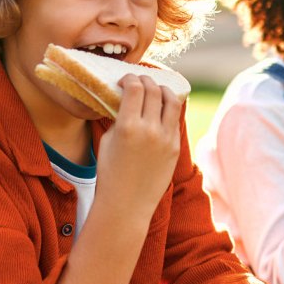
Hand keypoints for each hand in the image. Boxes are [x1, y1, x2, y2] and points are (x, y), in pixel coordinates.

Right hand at [95, 75, 184, 219]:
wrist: (126, 204)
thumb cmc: (110, 173)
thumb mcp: (108, 140)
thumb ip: (119, 117)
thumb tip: (127, 100)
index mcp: (128, 126)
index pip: (135, 87)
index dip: (129, 78)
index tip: (124, 80)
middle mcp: (150, 129)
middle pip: (153, 89)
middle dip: (145, 80)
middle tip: (139, 81)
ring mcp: (166, 138)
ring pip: (171, 100)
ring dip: (163, 90)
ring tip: (156, 90)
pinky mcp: (175, 147)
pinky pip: (175, 119)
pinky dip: (168, 109)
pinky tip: (162, 108)